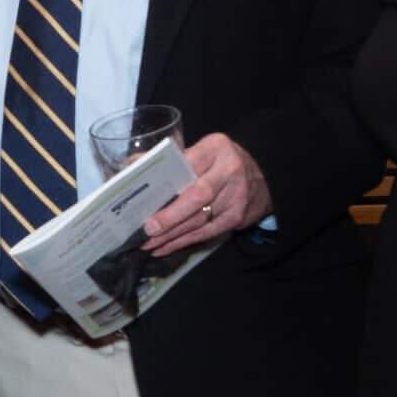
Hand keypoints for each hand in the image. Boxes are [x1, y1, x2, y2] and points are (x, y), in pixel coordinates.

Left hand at [142, 133, 271, 256]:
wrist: (264, 178)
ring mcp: (235, 197)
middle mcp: (228, 172)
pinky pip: (206, 233)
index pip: (187, 164)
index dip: (166, 180)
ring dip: (171, 234)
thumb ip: (173, 157)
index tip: (145, 194)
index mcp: (216, 148)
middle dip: (170, 216)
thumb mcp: (204, 149)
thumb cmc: (223, 162)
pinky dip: (183, 242)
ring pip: (199, 219)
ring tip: (148, 243)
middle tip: (147, 229)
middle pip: (196, 196)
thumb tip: (132, 165)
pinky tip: (164, 248)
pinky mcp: (236, 218)